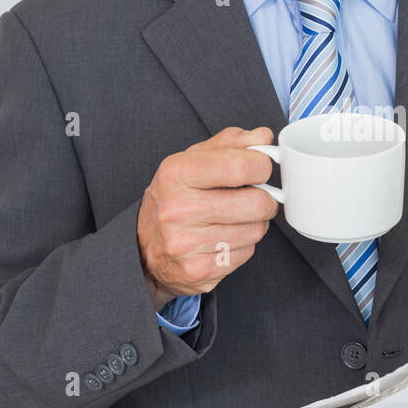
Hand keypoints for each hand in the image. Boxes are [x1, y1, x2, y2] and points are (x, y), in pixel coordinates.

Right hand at [136, 126, 278, 309]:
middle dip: (265, 198)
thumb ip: (230, 143)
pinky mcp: (198, 270)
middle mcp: (177, 209)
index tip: (260, 168)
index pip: (240, 165)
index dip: (262, 165)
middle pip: (257, 202)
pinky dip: (243, 245)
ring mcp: (186, 243)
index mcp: (176, 173)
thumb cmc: (175, 197)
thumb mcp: (192, 161)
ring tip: (234, 219)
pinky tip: (224, 239)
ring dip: (254, 223)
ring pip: (256, 230)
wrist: (142, 248)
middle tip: (255, 196)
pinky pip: (246, 253)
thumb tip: (263, 136)